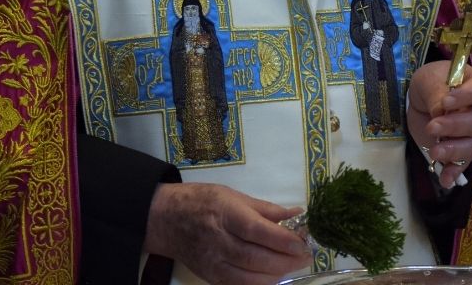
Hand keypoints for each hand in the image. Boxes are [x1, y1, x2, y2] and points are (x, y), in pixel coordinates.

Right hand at [144, 182, 311, 283]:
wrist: (165, 219)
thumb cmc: (202, 201)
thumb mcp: (233, 195)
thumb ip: (266, 209)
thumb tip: (298, 214)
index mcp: (225, 213)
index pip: (257, 231)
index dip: (283, 240)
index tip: (303, 242)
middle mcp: (217, 240)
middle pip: (256, 258)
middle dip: (286, 260)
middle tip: (306, 256)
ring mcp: (213, 263)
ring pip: (250, 278)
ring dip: (276, 274)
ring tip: (292, 265)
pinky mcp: (210, 277)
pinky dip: (260, 284)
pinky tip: (273, 276)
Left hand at [407, 61, 471, 187]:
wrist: (425, 98)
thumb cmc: (434, 81)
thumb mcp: (430, 79)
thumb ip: (437, 92)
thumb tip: (440, 110)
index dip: (466, 97)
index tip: (445, 101)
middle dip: (455, 126)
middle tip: (432, 127)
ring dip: (454, 151)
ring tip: (435, 153)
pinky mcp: (466, 149)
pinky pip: (464, 163)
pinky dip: (454, 172)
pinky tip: (445, 180)